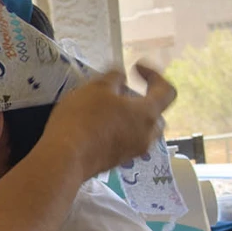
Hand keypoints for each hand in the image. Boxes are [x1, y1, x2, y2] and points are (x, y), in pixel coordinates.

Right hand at [41, 64, 176, 179]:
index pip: (166, 91)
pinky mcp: (116, 162)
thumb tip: (121, 79)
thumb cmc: (83, 118)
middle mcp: (146, 135)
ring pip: (141, 131)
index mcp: (148, 113)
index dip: (154, 75)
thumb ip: (114, 78)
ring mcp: (132, 152)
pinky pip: (125, 142)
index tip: (134, 68)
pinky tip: (98, 127)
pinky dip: (118, 132)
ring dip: (131, 118)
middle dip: (143, 101)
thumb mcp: (96, 88)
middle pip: (156, 115)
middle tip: (122, 93)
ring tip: (110, 111)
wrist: (65, 158)